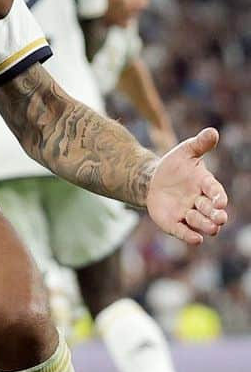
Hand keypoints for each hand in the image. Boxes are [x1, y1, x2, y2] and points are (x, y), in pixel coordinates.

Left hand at [146, 128, 228, 245]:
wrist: (152, 180)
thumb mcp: (185, 152)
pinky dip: (190, 236)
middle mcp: (200, 202)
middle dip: (216, 216)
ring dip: (204, 225)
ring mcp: (188, 214)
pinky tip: (195, 240)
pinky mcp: (174, 223)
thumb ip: (200, 144)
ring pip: (201, 224)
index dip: (219, 198)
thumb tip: (213, 131)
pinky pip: (184, 232)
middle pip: (212, 212)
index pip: (216, 192)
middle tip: (219, 217)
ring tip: (206, 225)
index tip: (220, 202)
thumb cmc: (174, 166)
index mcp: (206, 185)